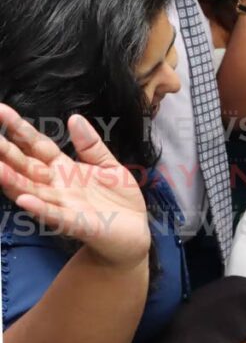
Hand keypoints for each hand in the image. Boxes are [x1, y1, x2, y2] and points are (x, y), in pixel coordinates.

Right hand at [0, 104, 149, 268]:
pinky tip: (24, 200)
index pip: (37, 146)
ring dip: (13, 181)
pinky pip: (57, 216)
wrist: (135, 233)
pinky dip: (40, 208)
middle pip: (26, 166)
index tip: (1, 110)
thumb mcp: (109, 165)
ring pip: (33, 191)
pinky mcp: (78, 224)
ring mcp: (65, 206)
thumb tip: (74, 118)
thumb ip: (91, 145)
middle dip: (6, 153)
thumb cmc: (119, 200)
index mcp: (64, 168)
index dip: (20, 129)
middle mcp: (57, 186)